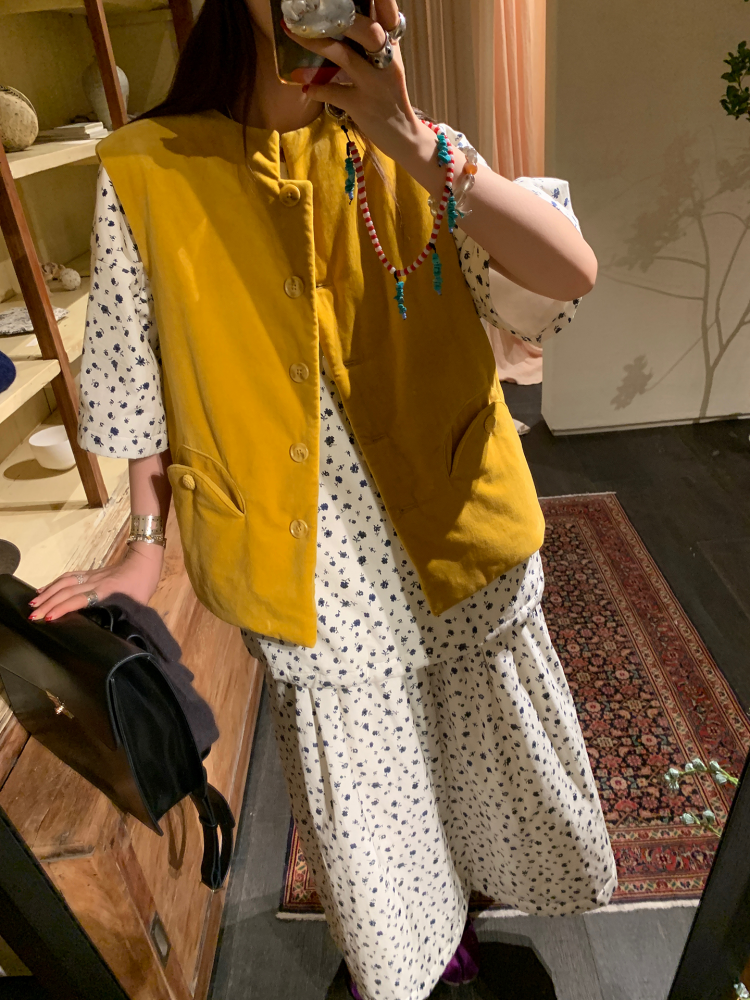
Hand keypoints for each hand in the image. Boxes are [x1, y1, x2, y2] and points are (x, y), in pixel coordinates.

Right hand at [30, 543, 163, 621]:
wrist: (144, 560)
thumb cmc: (143, 585)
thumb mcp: (137, 604)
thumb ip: (125, 616)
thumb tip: (117, 635)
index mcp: (107, 591)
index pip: (80, 599)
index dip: (64, 608)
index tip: (49, 617)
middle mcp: (95, 582)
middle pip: (67, 591)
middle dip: (48, 603)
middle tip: (33, 616)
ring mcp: (91, 575)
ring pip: (64, 582)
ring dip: (47, 593)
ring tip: (33, 604)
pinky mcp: (89, 572)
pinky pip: (68, 577)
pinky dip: (53, 583)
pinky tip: (43, 590)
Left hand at [288, 1, 422, 164]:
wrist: (403, 135)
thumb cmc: (390, 96)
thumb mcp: (388, 65)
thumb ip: (374, 44)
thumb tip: (351, 20)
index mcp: (392, 48)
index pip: (384, 16)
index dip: (371, 3)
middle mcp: (386, 62)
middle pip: (366, 30)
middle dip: (337, 17)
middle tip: (308, 11)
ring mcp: (373, 84)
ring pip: (343, 55)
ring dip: (315, 42)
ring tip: (291, 32)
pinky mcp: (362, 106)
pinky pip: (333, 92)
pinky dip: (317, 88)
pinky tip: (306, 86)